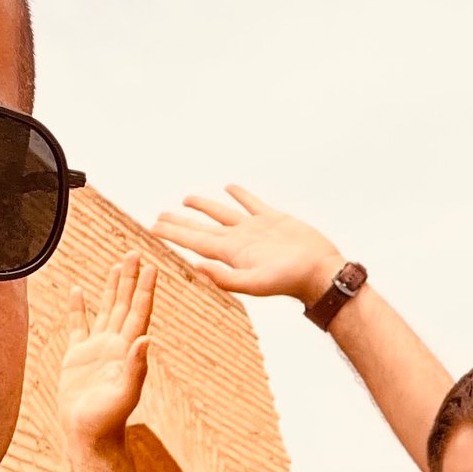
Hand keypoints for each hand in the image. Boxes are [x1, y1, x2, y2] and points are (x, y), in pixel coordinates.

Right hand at [59, 253, 154, 450]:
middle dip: (130, 279)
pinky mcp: (78, 356)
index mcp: (128, 350)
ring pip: (106, 310)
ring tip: (116, 265)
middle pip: (125, 304)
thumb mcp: (125, 394)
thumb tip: (146, 339)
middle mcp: (115, 344)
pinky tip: (78, 290)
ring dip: (112, 288)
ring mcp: (97, 348)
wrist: (89, 434)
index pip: (139, 312)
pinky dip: (78, 307)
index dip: (145, 289)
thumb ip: (136, 367)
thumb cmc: (108, 419)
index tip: (151, 266)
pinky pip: (78, 325)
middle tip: (134, 253)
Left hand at [154, 185, 343, 309]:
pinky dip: (239, 195)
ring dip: (203, 207)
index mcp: (231, 254)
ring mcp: (255, 229)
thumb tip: (195, 267)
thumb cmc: (291, 281)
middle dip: (179, 223)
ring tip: (186, 200)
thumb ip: (225, 278)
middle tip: (159, 217)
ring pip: (222, 213)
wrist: (320, 272)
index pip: (193, 241)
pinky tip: (230, 188)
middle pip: (201, 228)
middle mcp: (239, 240)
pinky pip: (250, 203)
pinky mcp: (273, 219)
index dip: (171, 233)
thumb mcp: (256, 283)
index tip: (151, 228)